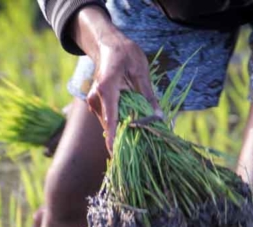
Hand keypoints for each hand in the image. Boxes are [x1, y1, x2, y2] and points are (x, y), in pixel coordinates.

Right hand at [71, 7, 160, 151]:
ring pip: (109, 122)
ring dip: (122, 128)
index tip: (114, 153)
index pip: (111, 117)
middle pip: (110, 124)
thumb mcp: (141, 72)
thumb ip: (148, 95)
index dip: (113, 136)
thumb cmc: (125, 54)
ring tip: (140, 131)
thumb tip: (158, 116)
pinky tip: (131, 121)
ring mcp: (94, 102)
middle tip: (141, 145)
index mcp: (107, 88)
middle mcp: (96, 98)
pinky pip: (108, 118)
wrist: (108, 45)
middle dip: (124, 135)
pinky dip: (119, 122)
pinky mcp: (96, 105)